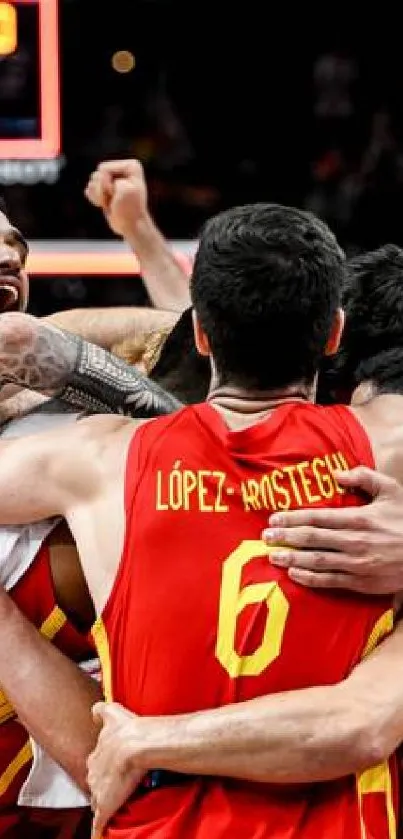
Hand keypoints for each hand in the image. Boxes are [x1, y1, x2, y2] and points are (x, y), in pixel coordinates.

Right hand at [85, 159, 148, 239]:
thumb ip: (106, 178)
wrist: (131, 226)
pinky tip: (104, 204)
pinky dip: (95, 198)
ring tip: (112, 202)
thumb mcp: (123, 189)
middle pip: (97, 175)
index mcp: (130, 166)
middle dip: (103, 190)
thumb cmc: (130, 209)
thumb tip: (91, 184)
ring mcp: (112, 179)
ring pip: (92, 182)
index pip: (103, 169)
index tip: (120, 194)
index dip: (108, 184)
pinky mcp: (105, 189)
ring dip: (99, 196)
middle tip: (116, 199)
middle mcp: (121, 169)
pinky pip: (90, 189)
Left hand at [88, 702, 144, 838]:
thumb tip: (94, 709)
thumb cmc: (129, 729)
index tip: (108, 768)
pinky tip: (99, 832)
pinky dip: (98, 827)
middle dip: (101, 784)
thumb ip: (102, 711)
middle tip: (114, 786)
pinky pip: (99, 821)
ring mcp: (98, 789)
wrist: (136, 744)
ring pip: (97, 799)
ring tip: (111, 806)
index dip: (102, 766)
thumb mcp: (113, 713)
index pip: (95, 763)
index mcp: (96, 753)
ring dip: (102, 802)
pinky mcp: (105, 805)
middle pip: (94, 781)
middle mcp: (94, 771)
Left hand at [262, 468, 402, 593]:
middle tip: (265, 536)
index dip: (293, 517)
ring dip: (292, 558)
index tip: (274, 517)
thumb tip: (336, 475)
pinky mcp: (361, 582)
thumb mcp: (391, 491)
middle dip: (285, 537)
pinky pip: (330, 581)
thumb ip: (364, 478)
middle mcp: (354, 541)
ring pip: (317, 561)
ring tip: (272, 556)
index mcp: (359, 518)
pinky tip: (294, 575)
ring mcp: (357, 564)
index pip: (318, 517)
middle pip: (312, 539)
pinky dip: (310, 579)